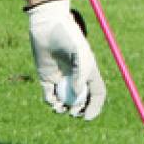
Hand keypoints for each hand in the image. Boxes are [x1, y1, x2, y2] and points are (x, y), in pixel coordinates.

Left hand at [26, 0, 106, 119]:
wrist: (47, 26)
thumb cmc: (67, 37)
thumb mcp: (79, 55)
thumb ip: (81, 75)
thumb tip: (78, 96)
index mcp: (88, 72)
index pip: (96, 94)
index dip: (94, 107)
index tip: (88, 117)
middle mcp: (76, 77)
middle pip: (81, 101)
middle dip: (79, 111)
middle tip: (74, 113)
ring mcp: (61, 78)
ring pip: (65, 101)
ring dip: (64, 109)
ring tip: (61, 109)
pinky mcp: (46, 77)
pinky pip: (50, 95)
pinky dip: (51, 102)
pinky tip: (52, 101)